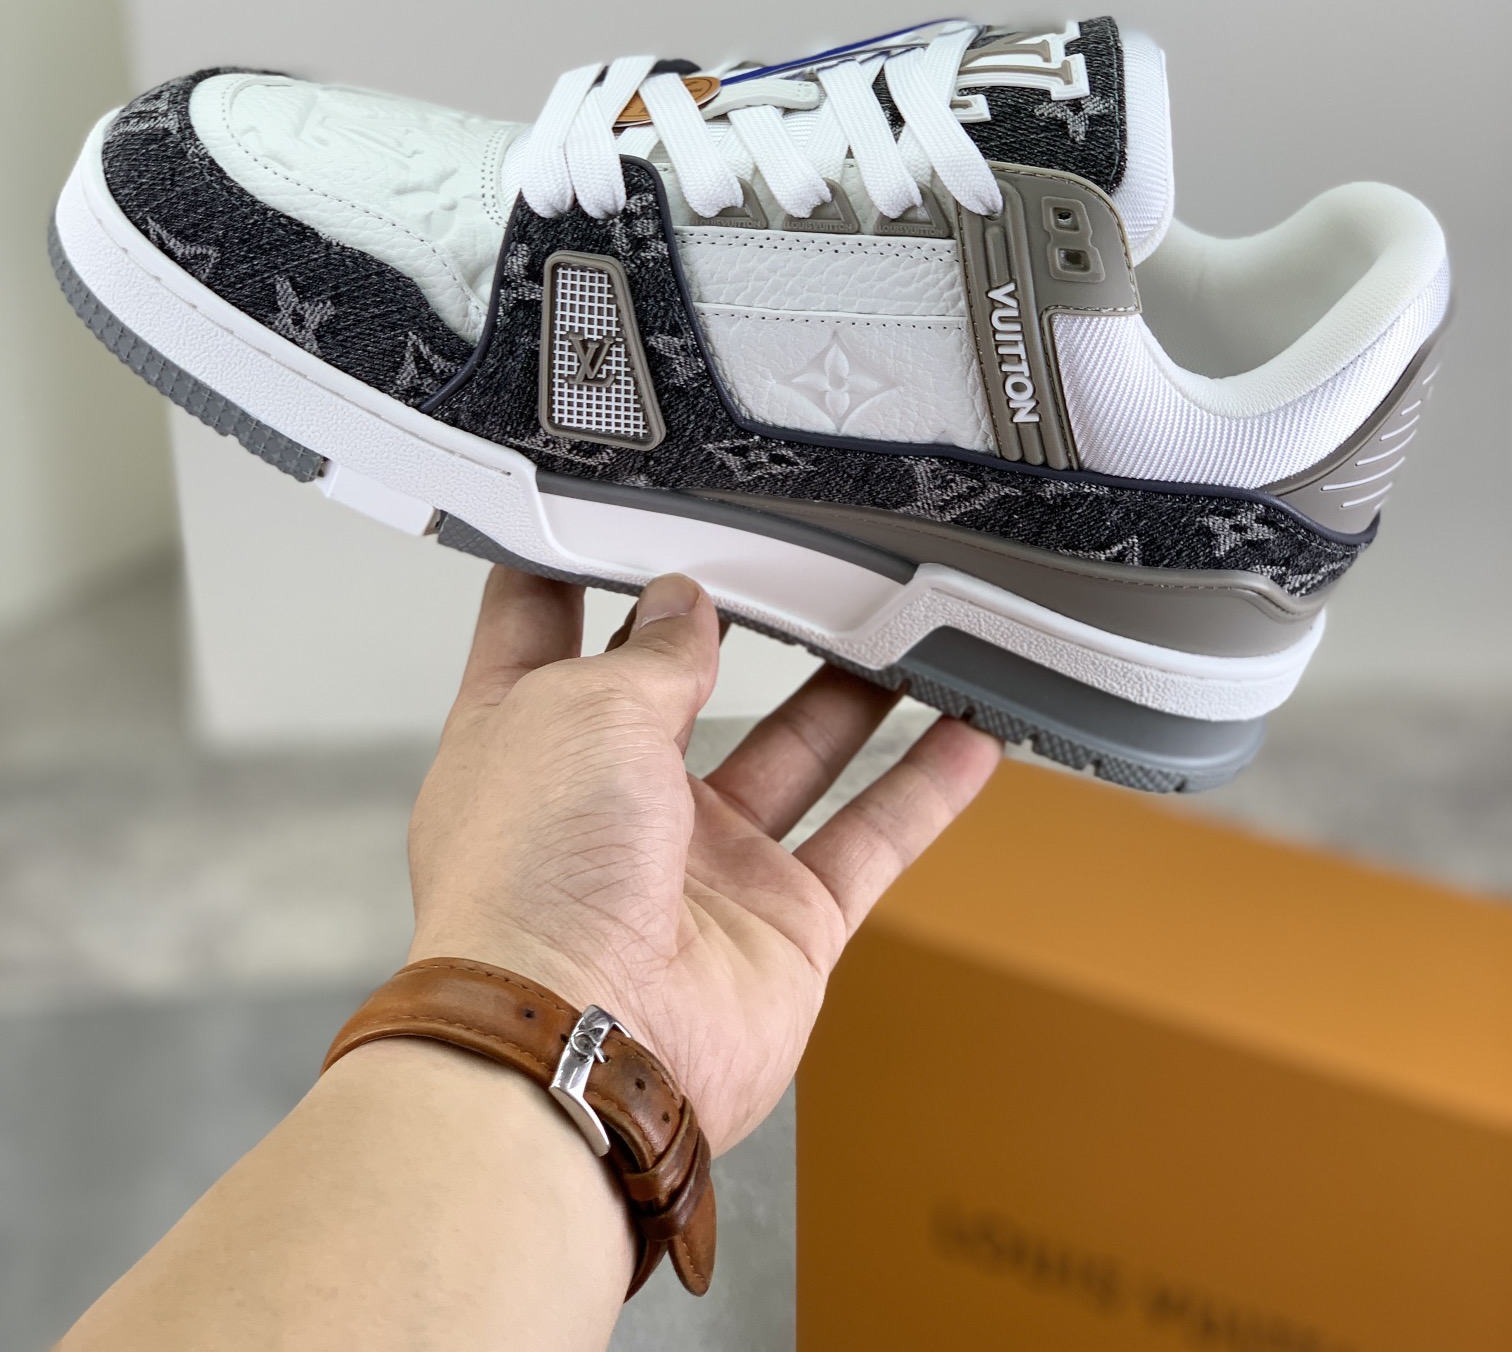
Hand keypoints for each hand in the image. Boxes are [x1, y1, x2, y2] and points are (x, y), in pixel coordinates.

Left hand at [407, 568, 999, 1154]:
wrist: (582, 1048)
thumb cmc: (532, 888)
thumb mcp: (584, 709)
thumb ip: (654, 652)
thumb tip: (685, 605)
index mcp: (526, 739)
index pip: (540, 625)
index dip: (571, 562)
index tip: (609, 505)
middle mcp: (608, 801)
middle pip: (682, 686)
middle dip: (733, 623)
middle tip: (792, 558)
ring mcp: (698, 866)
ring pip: (794, 753)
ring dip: (850, 692)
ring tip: (902, 623)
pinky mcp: (779, 923)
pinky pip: (868, 838)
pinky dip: (923, 788)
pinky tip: (970, 733)